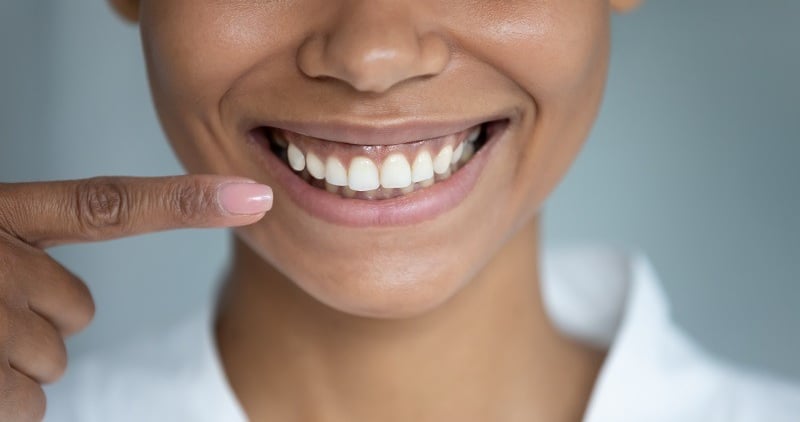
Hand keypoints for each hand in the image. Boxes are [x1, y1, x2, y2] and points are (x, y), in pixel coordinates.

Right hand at [0, 175, 271, 420]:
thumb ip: (24, 254)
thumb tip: (69, 304)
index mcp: (4, 217)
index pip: (110, 206)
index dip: (185, 202)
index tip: (254, 197)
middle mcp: (4, 262)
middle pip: (80, 309)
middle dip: (42, 321)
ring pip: (55, 361)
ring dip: (14, 364)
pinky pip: (29, 405)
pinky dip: (2, 404)